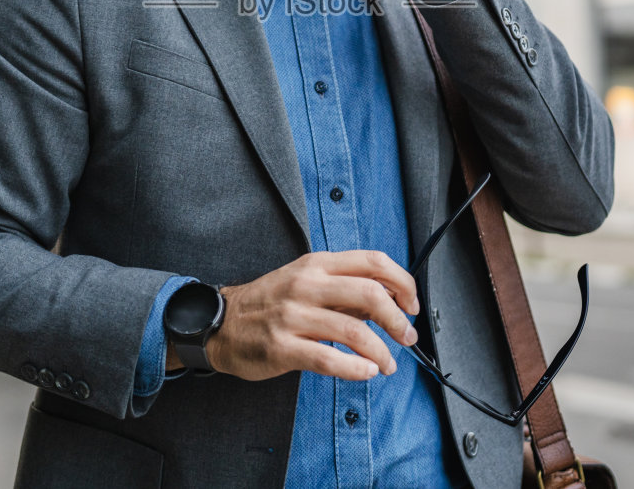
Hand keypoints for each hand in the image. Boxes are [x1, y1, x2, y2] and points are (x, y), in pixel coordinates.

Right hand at [183, 250, 420, 381]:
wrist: (222, 324)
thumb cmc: (270, 303)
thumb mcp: (306, 280)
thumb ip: (344, 289)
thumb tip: (388, 302)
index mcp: (317, 264)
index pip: (373, 261)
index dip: (402, 282)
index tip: (412, 304)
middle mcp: (306, 284)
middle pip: (370, 293)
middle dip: (398, 319)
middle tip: (407, 337)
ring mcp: (292, 316)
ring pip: (353, 330)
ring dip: (381, 351)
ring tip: (388, 364)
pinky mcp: (282, 347)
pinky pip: (328, 359)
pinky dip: (355, 369)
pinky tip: (366, 372)